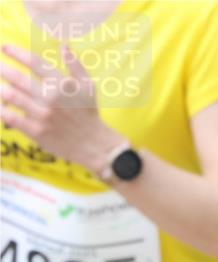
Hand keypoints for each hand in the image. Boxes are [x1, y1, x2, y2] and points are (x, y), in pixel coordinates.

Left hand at [0, 43, 122, 176]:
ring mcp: (43, 115)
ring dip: (0, 88)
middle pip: (18, 78)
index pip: (35, 62)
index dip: (17, 53)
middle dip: (2, 69)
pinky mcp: (36, 131)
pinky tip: (0, 105)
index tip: (5, 47)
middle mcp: (51, 98)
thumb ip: (76, 65)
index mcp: (63, 85)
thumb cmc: (89, 114)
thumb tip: (64, 46)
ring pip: (11, 96)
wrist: (94, 145)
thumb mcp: (89, 87)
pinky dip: (1, 109)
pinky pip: (11, 117)